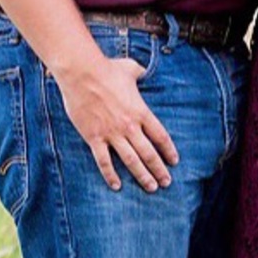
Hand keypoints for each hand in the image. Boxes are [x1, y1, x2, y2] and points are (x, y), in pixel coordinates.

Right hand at [58, 55, 178, 192]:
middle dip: (159, 170)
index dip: (169, 151)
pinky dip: (110, 175)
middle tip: (166, 182)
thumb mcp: (131, 69)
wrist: (83, 73)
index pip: (160, 136)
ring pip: (131, 161)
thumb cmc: (107, 69)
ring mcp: (112, 133)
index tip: (174, 161)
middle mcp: (129, 126)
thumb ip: (140, 72)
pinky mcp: (94, 137)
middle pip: (149, 153)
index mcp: (141, 111)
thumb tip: (144, 71)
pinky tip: (117, 186)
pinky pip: (104, 161)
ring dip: (142, 176)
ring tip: (151, 188)